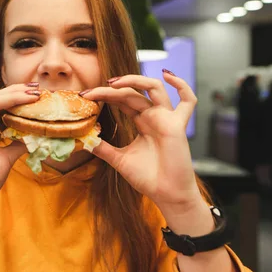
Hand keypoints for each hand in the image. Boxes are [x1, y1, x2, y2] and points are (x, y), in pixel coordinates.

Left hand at [80, 71, 200, 210]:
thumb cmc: (148, 178)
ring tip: (112, 83)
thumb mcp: (119, 160)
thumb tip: (83, 140)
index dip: (104, 95)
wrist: (167, 195)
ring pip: (153, 88)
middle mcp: (154, 115)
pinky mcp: (177, 125)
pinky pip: (188, 101)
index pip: (122, 99)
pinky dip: (182, 85)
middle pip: (131, 93)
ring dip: (134, 80)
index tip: (84, 97)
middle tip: (89, 93)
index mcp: (142, 121)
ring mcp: (166, 118)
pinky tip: (167, 75)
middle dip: (109, 90)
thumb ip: (103, 148)